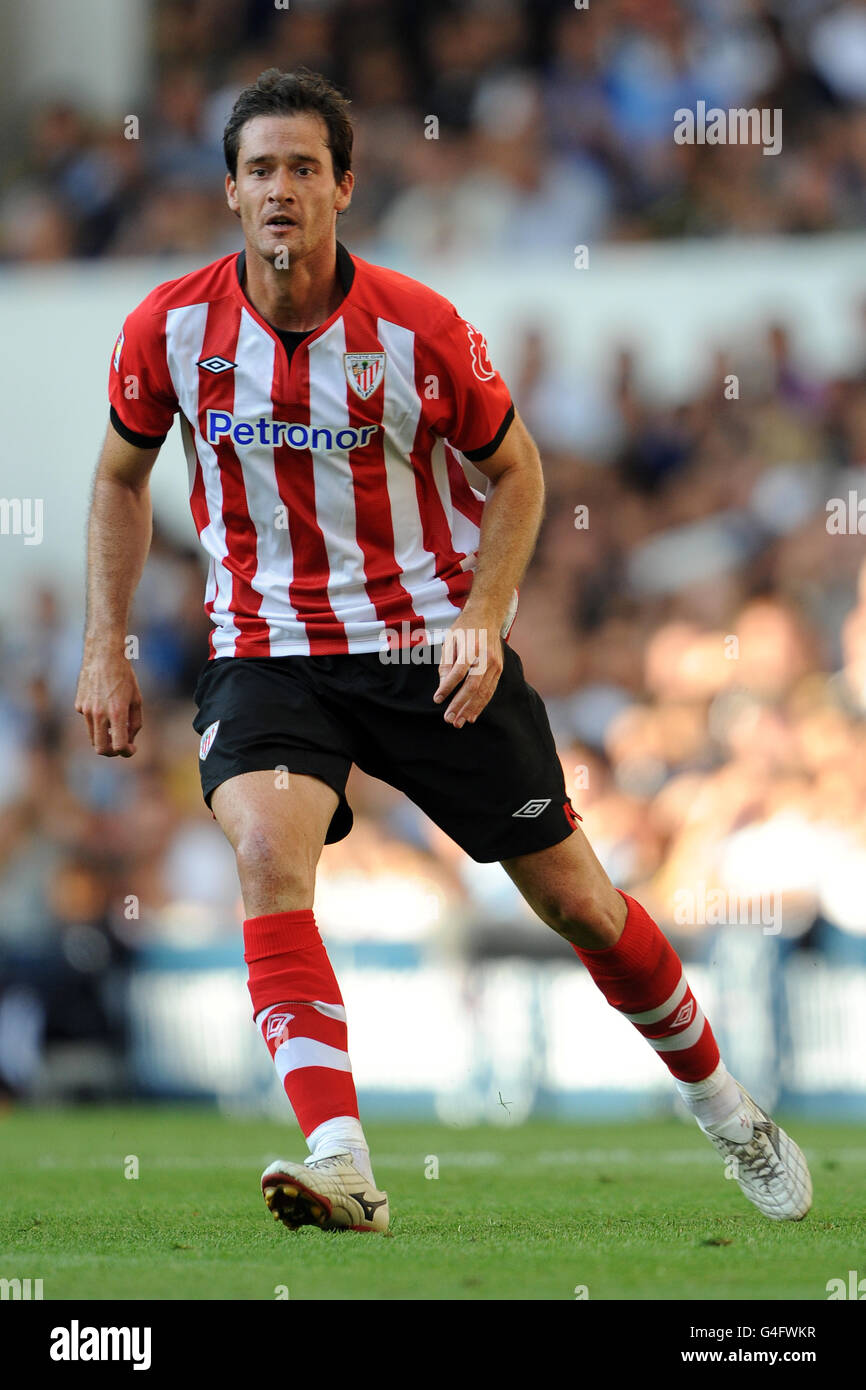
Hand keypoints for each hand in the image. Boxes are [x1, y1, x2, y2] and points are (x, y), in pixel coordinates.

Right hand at [75, 648, 142, 756]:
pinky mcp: (79, 705)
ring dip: (104, 738)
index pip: (119, 746)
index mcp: (117, 713)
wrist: (103, 656)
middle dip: (112, 752)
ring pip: (93, 737)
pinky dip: (98, 721)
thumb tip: (129, 741)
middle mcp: (99, 714)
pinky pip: (88, 721)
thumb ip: (135, 723)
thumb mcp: (136, 700)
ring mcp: (86, 710)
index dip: (127, 752)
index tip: (132, 748)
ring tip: (116, 728)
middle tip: (121, 746)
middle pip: (100, 749)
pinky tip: (104, 705)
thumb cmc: (125, 677)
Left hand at [433, 613, 502, 727]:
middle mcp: (486, 657)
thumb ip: (446, 664)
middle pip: (473, 686)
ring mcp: (495, 664)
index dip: (447, 687)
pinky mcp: (499, 669)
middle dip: (460, 704)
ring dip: (470, 709)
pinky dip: (480, 705)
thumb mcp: (450, 641)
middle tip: (449, 719)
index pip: (458, 671)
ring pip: (483, 692)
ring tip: (458, 722)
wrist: (488, 615)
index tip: (437, 699)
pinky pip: (490, 691)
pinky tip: (471, 715)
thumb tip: (443, 687)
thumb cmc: (464, 628)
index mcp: (471, 647)